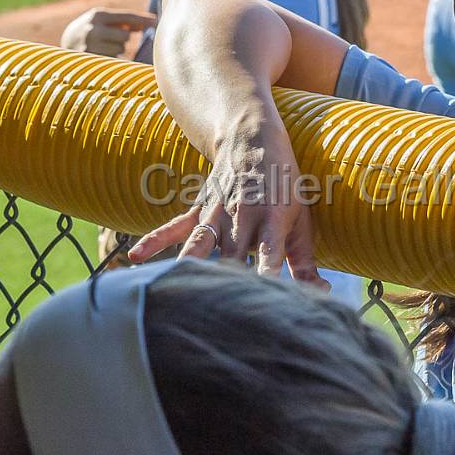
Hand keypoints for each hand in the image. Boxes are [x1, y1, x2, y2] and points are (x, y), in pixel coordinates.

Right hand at [61, 8, 154, 57]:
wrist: (61, 48)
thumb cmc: (88, 32)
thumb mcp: (100, 21)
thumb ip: (122, 21)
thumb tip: (147, 23)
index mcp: (97, 15)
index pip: (126, 16)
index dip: (143, 19)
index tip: (156, 20)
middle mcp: (93, 29)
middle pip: (125, 36)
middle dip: (121, 39)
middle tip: (108, 39)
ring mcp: (91, 46)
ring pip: (119, 49)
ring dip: (115, 50)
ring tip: (99, 48)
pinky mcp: (91, 60)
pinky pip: (112, 60)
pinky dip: (110, 59)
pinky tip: (99, 56)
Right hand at [129, 98, 327, 287]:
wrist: (253, 138)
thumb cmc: (284, 186)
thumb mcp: (301, 221)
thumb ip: (305, 261)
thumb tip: (319, 291)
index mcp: (272, 221)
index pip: (269, 257)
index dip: (267, 277)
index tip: (265, 299)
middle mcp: (242, 218)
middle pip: (230, 257)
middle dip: (225, 283)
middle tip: (220, 315)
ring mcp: (217, 213)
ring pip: (199, 245)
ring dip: (189, 266)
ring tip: (177, 294)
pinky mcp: (199, 209)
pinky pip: (173, 226)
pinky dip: (154, 240)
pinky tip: (136, 257)